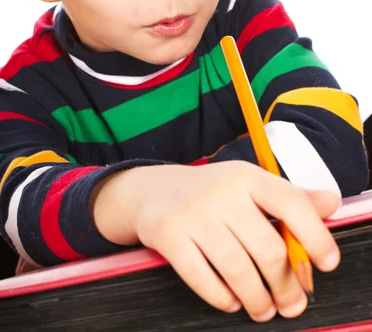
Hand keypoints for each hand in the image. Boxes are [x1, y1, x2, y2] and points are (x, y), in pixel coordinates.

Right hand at [93, 161, 339, 321]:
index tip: (327, 263)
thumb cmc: (212, 192)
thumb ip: (289, 198)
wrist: (153, 190)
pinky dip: (222, 298)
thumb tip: (330, 203)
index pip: (291, 203)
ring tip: (264, 309)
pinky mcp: (168, 235)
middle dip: (285, 286)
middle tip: (292, 304)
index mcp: (247, 176)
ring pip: (238, 270)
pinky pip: (203, 279)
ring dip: (257, 299)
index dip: (316, 236)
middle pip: (267, 248)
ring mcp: (193, 213)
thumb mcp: (249, 186)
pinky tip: (231, 301)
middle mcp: (222, 191)